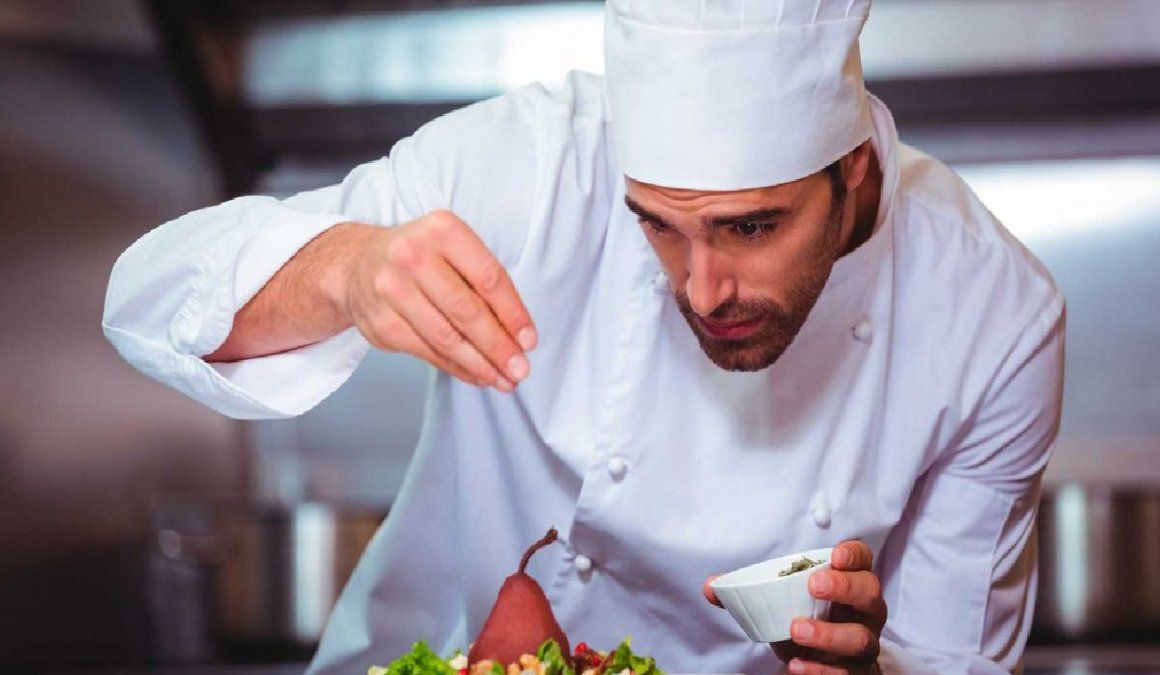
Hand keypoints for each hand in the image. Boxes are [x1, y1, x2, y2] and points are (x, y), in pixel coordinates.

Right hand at [343, 210, 536, 390]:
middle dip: (499, 346)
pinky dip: (457, 368)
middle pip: (467, 311)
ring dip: (480, 364)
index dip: (513, 314)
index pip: (488, 278)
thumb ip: (485, 284)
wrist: (358, 264)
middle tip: (520, 369)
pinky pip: (427, 352)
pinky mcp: (381, 322)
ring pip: (447, 338)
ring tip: (503, 379)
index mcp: (442, 230)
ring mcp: (392, 290)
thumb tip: (519, 336)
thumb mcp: (453, 250)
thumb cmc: (421, 258)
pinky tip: (477, 374)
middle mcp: (412, 256)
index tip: (529, 341)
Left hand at [703, 541, 886, 674]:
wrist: (820, 661)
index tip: (834, 555)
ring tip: (796, 629)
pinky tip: (796, 665)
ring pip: (860, 638)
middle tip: (814, 585)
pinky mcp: (855, 672)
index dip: (853, 555)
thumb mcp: (780, 600)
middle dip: (845, 587)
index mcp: (849, 583)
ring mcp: (863, 643)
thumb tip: (711, 586)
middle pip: (870, 594)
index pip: (863, 561)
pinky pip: (845, 674)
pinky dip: (820, 670)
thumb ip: (746, 592)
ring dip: (829, 634)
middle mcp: (864, 611)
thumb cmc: (805, 617)